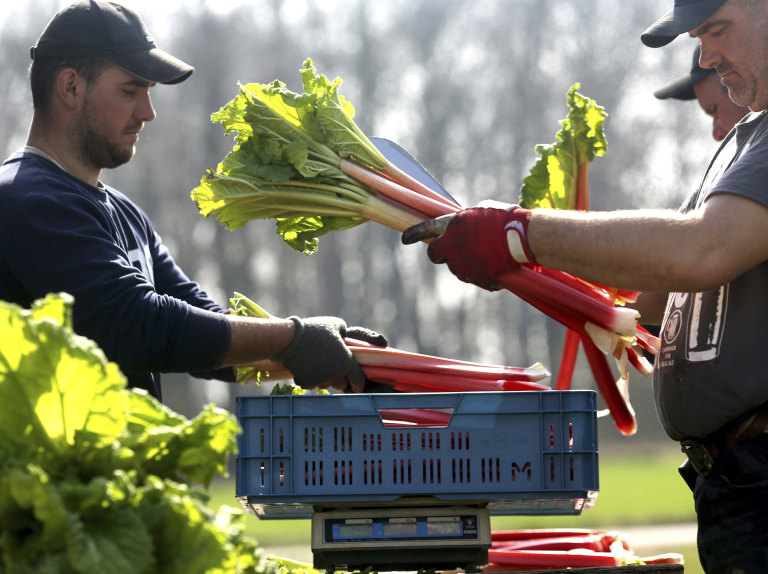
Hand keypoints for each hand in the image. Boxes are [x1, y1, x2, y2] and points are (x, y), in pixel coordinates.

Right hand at [278, 316, 386, 391]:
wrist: (290, 339)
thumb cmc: (315, 330)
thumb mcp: (335, 324)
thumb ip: (344, 332)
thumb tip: (344, 336)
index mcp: (345, 362)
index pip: (358, 380)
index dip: (359, 384)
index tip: (356, 385)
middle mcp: (335, 374)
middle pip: (341, 385)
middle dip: (338, 378)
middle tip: (331, 366)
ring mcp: (320, 380)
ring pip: (325, 384)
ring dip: (323, 378)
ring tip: (317, 363)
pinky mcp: (306, 382)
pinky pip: (311, 384)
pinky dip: (309, 378)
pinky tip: (306, 366)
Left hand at [401, 201, 535, 290]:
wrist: (521, 236)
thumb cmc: (503, 218)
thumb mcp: (481, 211)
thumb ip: (465, 221)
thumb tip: (463, 228)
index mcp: (452, 225)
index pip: (426, 229)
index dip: (414, 234)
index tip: (405, 238)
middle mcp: (452, 246)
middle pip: (435, 255)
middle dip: (439, 255)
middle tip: (449, 252)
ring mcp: (463, 264)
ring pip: (455, 268)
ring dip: (464, 263)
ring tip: (485, 254)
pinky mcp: (476, 278)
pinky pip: (474, 278)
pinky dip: (481, 274)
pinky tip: (494, 265)